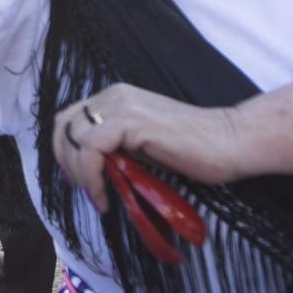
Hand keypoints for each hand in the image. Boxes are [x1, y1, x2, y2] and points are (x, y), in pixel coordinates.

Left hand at [52, 84, 245, 212]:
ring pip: (74, 138)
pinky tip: (106, 195)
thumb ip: (114, 149)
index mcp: (115, 99)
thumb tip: (88, 172)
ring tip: (100, 197)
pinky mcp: (131, 120)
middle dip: (67, 164)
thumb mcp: (141, 147)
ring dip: (79, 174)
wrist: (229, 142)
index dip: (66, 152)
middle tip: (87, 191)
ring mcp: (121, 105)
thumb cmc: (194, 150)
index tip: (80, 182)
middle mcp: (113, 96)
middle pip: (64, 127)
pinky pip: (91, 148)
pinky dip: (90, 176)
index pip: (69, 120)